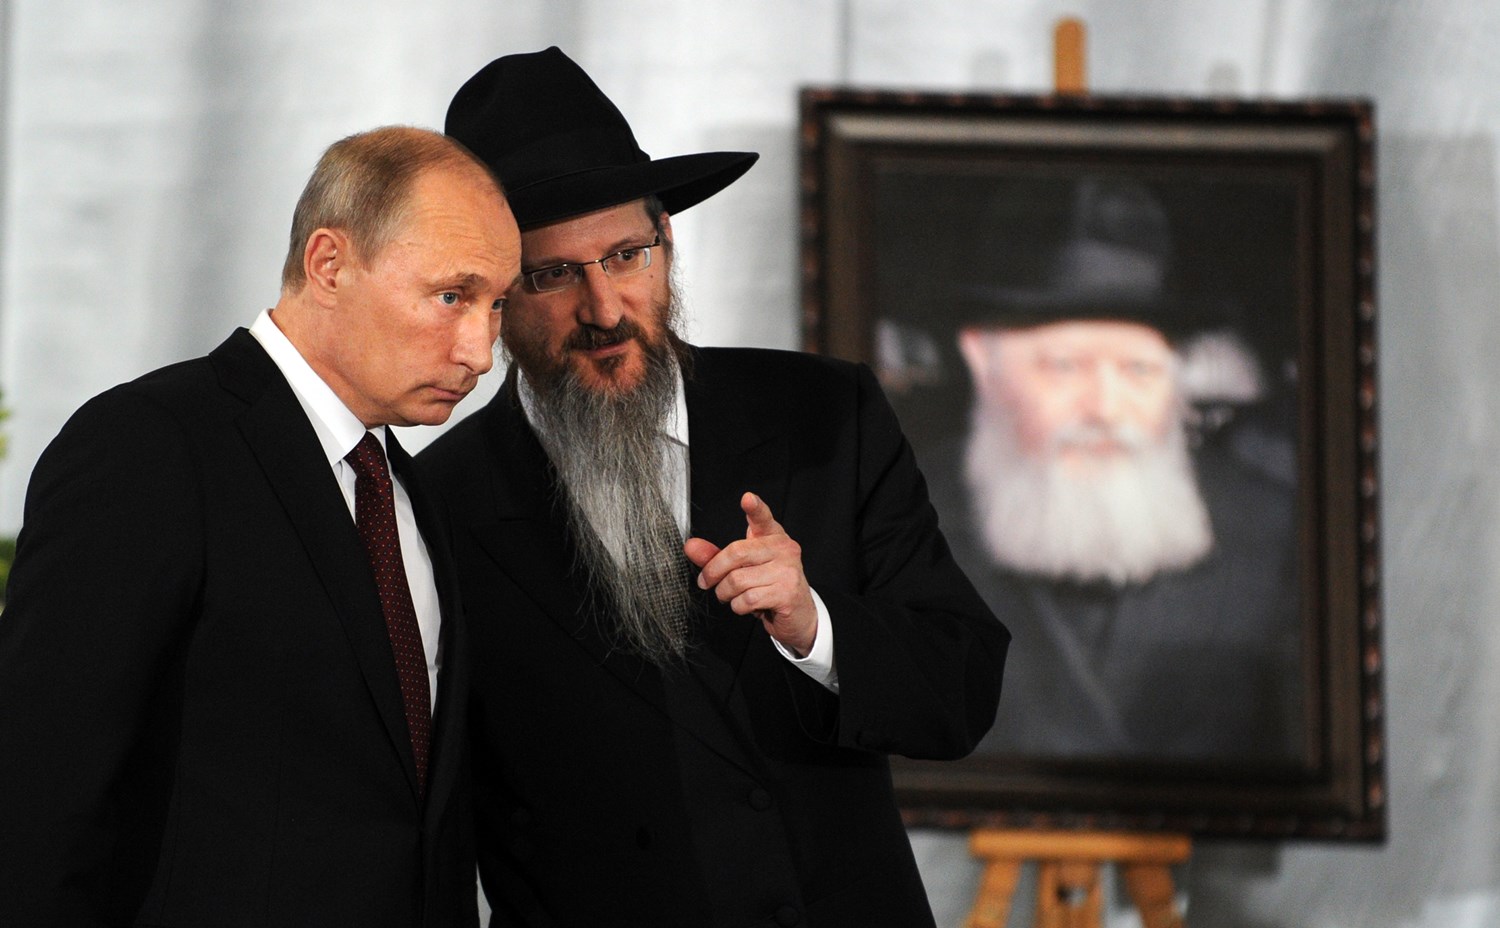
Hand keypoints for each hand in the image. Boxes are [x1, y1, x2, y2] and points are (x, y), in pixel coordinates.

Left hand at [683, 492, 818, 655]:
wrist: (798, 614)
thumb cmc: (770, 586)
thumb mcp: (744, 567)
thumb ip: (716, 556)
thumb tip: (691, 547)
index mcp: (772, 537)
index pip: (763, 518)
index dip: (755, 508)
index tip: (747, 499)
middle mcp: (783, 550)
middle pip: (736, 553)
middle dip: (713, 572)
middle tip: (707, 581)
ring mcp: (787, 571)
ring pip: (737, 581)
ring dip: (726, 594)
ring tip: (735, 596)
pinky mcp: (787, 593)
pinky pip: (747, 599)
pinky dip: (739, 607)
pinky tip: (750, 606)